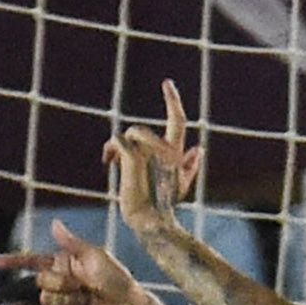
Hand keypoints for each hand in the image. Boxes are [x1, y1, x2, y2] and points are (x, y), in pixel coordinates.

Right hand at [0, 219, 145, 304]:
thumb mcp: (95, 256)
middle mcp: (59, 282)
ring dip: (65, 301)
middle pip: (41, 281)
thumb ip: (71, 243)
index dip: (14, 262)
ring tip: (85, 301)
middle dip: (60, 283)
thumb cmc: (115, 278)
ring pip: (45, 300)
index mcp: (63, 264)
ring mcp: (60, 302)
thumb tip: (54, 224)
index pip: (32, 261)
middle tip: (82, 286)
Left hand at [104, 79, 203, 234]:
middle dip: (132, 139)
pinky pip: (118, 141)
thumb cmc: (162, 206)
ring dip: (117, 147)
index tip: (167, 83)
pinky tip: (106, 163)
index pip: (178, 121)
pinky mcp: (135, 159)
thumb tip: (198, 149)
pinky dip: (110, 150)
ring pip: (130, 133)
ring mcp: (151, 153)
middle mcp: (166, 150)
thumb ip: (189, 166)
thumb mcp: (178, 184)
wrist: (151, 221)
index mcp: (176, 153)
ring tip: (112, 162)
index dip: (173, 101)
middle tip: (117, 155)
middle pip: (143, 129)